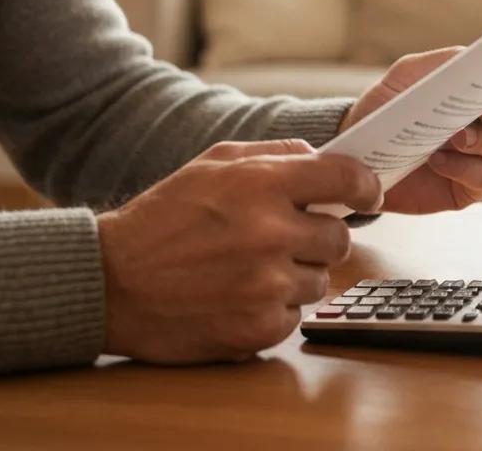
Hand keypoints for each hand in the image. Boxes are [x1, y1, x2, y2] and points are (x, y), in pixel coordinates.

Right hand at [96, 139, 381, 363]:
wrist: (113, 282)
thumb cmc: (164, 217)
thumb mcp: (214, 162)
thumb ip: (274, 153)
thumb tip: (321, 157)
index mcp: (262, 185)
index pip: (346, 179)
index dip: (365, 187)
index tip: (368, 196)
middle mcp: (270, 233)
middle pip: (340, 238)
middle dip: (319, 236)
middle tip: (288, 236)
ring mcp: (266, 285)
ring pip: (320, 280)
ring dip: (296, 274)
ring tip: (252, 267)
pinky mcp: (257, 328)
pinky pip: (295, 315)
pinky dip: (274, 307)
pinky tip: (240, 294)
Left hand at [341, 48, 481, 213]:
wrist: (357, 151)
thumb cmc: (386, 107)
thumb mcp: (408, 74)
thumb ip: (444, 62)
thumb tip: (477, 57)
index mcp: (480, 91)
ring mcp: (481, 156)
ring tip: (453, 137)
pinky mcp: (467, 187)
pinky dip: (465, 168)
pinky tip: (438, 160)